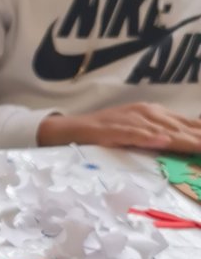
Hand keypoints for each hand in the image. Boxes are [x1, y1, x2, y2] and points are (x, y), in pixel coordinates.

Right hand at [38, 103, 200, 152]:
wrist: (70, 129)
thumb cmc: (105, 132)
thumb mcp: (138, 130)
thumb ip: (160, 133)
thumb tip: (181, 141)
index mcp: (153, 114)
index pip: (187, 123)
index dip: (200, 131)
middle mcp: (145, 113)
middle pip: (179, 126)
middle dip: (197, 136)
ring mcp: (129, 120)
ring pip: (161, 129)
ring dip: (183, 137)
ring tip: (199, 144)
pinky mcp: (112, 130)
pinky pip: (132, 134)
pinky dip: (147, 137)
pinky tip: (162, 140)